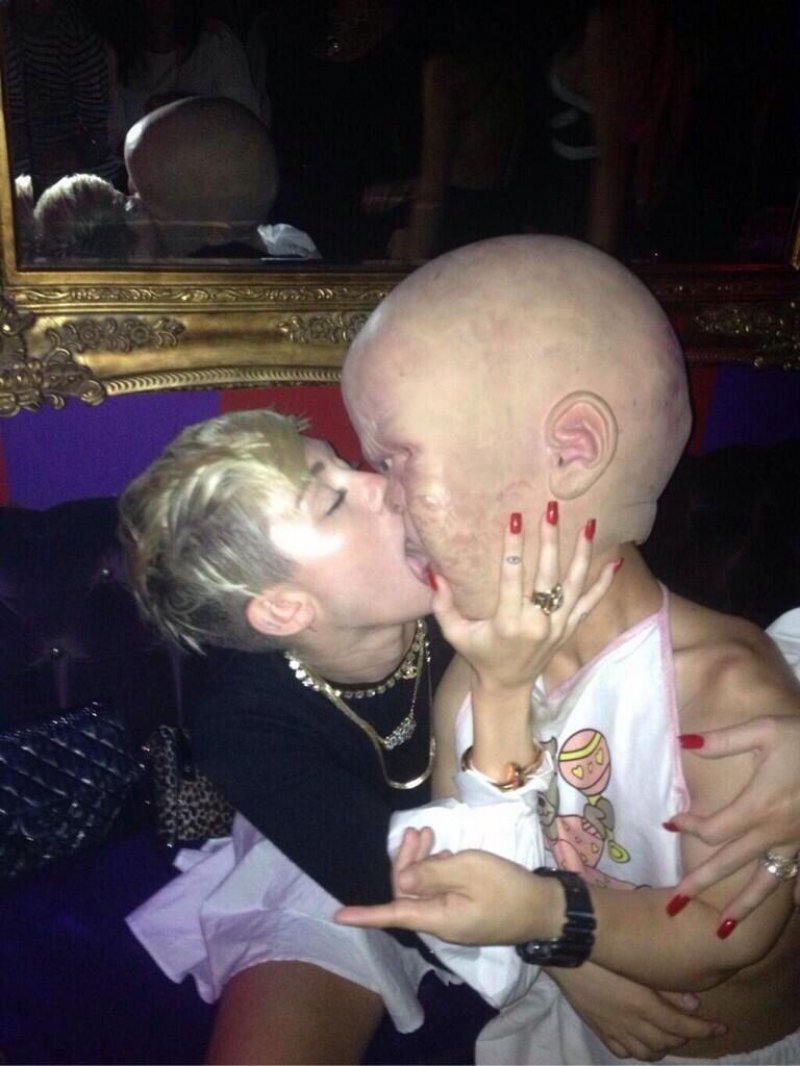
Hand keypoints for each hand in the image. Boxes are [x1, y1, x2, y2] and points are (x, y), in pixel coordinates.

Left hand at [336, 827, 547, 944]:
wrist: (543, 909)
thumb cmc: (506, 887)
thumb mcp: (468, 870)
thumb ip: (431, 873)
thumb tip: (402, 878)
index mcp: (437, 918)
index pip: (392, 915)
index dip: (365, 914)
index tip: (338, 915)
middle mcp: (440, 923)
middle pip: (408, 893)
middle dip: (406, 861)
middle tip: (419, 831)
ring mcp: (454, 919)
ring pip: (424, 890)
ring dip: (422, 862)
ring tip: (429, 834)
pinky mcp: (465, 912)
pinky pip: (439, 893)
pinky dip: (437, 870)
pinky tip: (445, 852)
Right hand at [431, 508, 616, 693]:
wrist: (507, 687)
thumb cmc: (479, 655)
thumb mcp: (455, 633)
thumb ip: (443, 604)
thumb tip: (434, 571)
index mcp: (508, 623)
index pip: (512, 577)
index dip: (513, 546)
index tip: (515, 517)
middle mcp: (537, 623)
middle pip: (547, 575)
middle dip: (549, 540)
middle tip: (550, 509)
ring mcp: (558, 626)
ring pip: (573, 585)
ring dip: (581, 553)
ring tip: (588, 524)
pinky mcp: (570, 629)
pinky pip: (591, 603)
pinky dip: (604, 583)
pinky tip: (615, 559)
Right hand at [553, 964, 725, 1061]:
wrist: (566, 953)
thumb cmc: (603, 951)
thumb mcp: (638, 966)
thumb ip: (667, 987)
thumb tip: (694, 1004)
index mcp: (645, 1006)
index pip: (683, 1026)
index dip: (705, 1029)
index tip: (721, 1028)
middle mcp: (633, 1024)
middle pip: (668, 1041)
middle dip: (686, 1035)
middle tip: (696, 1025)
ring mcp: (614, 1030)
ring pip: (647, 1052)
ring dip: (664, 1046)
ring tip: (672, 1035)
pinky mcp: (599, 1030)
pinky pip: (623, 1051)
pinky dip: (637, 1049)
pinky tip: (640, 1040)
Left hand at [668, 716, 799, 917]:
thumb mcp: (765, 730)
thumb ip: (723, 741)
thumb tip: (683, 742)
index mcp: (758, 807)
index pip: (712, 830)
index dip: (687, 828)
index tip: (671, 823)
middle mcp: (776, 833)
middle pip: (729, 865)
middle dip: (699, 885)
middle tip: (673, 906)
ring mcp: (799, 843)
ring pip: (767, 883)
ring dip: (743, 907)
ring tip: (722, 930)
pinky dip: (799, 892)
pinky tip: (795, 907)